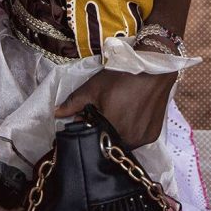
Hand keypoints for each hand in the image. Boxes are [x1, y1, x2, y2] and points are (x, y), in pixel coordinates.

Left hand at [55, 69, 173, 148]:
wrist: (155, 68)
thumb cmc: (122, 76)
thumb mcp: (94, 87)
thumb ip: (73, 103)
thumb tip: (55, 114)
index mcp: (111, 130)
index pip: (93, 139)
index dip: (88, 129)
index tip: (88, 117)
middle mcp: (129, 140)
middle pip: (109, 142)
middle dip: (102, 131)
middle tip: (104, 112)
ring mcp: (143, 139)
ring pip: (123, 142)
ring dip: (117, 133)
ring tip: (118, 113)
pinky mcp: (153, 135)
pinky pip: (137, 139)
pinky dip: (131, 131)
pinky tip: (131, 115)